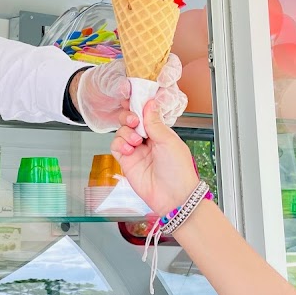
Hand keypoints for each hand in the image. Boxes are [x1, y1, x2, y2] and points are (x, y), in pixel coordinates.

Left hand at [75, 54, 186, 132]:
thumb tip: (126, 88)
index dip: (171, 73)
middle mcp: (156, 87)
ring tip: (135, 121)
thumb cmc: (103, 82)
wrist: (92, 101)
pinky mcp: (148, 120)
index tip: (162, 80)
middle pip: (174, 93)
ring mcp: (153, 105)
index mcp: (149, 69)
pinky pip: (156, 127)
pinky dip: (147, 130)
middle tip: (156, 104)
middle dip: (167, 100)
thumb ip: (116, 83)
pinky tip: (134, 131)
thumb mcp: (107, 79)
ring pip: (168, 112)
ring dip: (157, 118)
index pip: (171, 66)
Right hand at [111, 100, 199, 215]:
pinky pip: (115, 146)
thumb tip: (149, 103)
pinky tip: (129, 149)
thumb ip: (155, 122)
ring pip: (121, 131)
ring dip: (126, 132)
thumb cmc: (179, 171)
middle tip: (134, 121)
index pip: (146, 114)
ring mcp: (136, 150)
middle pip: (131, 120)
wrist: (173, 197)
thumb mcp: (169, 141)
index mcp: (161, 132)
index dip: (139, 105)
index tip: (132, 97)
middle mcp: (147, 140)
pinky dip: (119, 144)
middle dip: (129, 116)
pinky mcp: (126, 162)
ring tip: (135, 141)